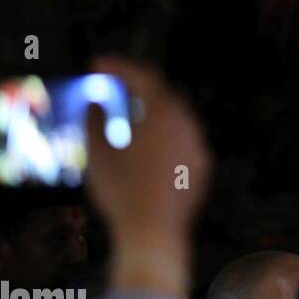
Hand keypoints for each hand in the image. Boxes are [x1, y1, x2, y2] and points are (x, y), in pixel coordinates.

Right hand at [85, 57, 210, 298]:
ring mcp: (198, 147)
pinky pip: (184, 139)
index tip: (98, 64)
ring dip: (152, 109)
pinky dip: (165, 133)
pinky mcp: (202, 166)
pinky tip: (147, 142)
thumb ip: (95, 120)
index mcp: (163, 116)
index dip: (118, 66)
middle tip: (112, 82)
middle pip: (163, 94)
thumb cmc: (123, 194)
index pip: (143, 77)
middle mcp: (187, 126)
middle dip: (137, 85)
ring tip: (127, 112)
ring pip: (177, 116)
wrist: (154, 234)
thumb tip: (95, 103)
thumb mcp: (99, 154)